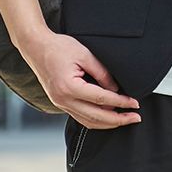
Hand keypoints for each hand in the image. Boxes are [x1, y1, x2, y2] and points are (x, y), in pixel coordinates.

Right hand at [16, 30, 141, 129]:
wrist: (36, 47)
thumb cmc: (59, 47)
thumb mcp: (85, 54)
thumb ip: (102, 73)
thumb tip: (115, 89)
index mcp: (69, 87)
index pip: (101, 99)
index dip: (121, 102)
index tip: (135, 103)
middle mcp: (63, 99)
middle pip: (96, 117)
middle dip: (118, 119)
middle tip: (135, 117)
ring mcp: (60, 103)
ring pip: (87, 121)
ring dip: (107, 123)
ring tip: (124, 120)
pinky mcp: (60, 103)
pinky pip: (80, 117)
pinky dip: (95, 120)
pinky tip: (107, 117)